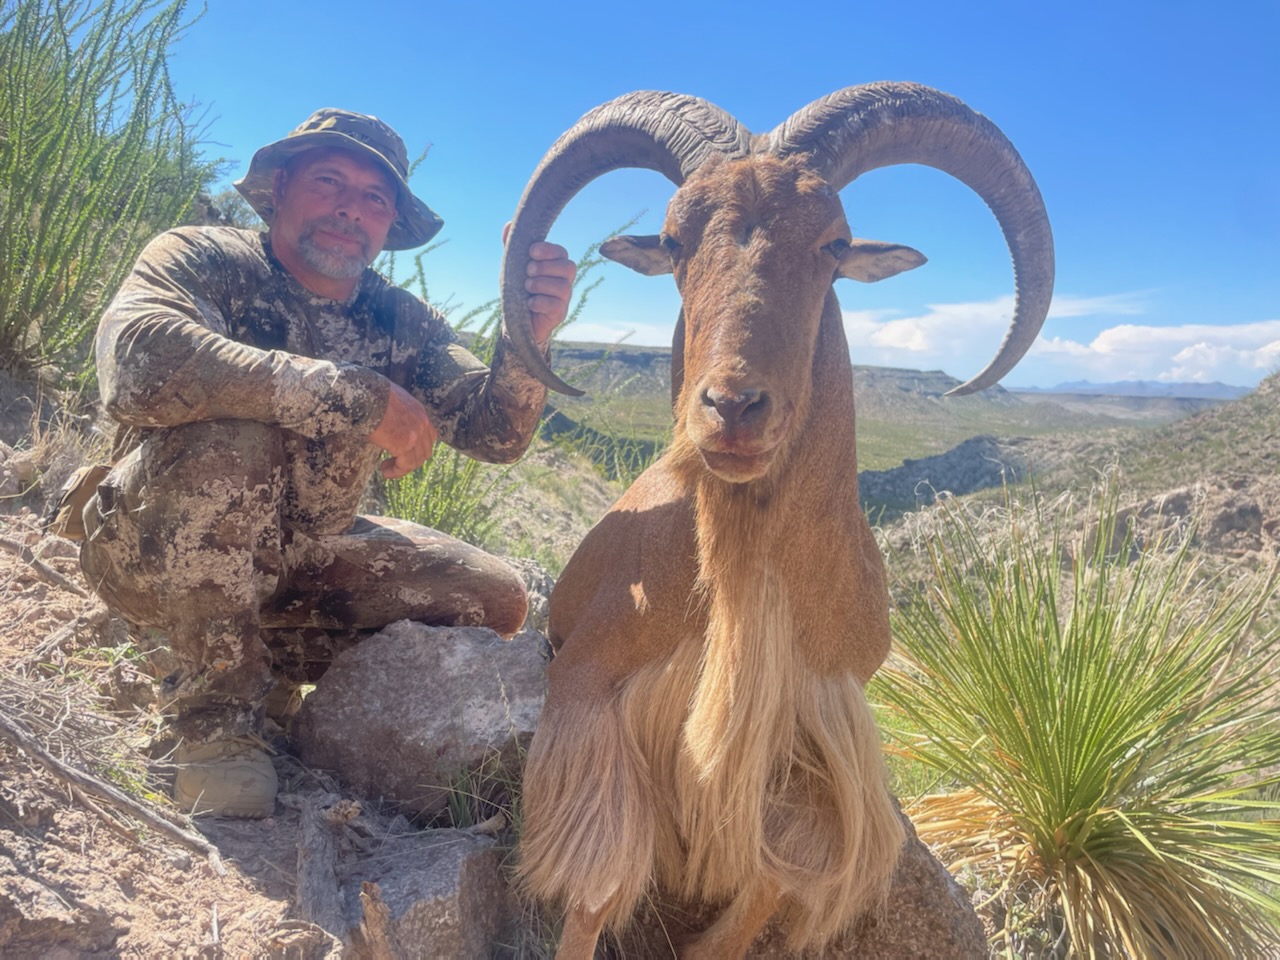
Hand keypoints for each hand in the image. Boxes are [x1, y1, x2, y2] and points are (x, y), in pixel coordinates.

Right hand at [368, 382, 437, 478]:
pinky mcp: (405, 444)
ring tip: (386, 470)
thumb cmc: (371, 395)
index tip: (405, 453)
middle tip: (395, 464)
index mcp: (419, 411)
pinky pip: (405, 464)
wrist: (366, 395)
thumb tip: (389, 423)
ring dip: (402, 468)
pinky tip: (385, 471)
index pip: (429, 436)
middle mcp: (422, 422)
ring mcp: (415, 434)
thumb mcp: (391, 401)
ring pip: (416, 460)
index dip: (419, 448)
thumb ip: (397, 413)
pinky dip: (397, 471)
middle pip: (424, 451)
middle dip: (411, 461)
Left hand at [503, 225, 575, 346]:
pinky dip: (540, 302)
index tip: (531, 251)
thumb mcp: (513, 267)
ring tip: (526, 286)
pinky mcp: (559, 314)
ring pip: (563, 287)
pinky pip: (556, 306)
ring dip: (541, 284)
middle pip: (569, 267)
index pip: (561, 252)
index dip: (548, 250)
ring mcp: (563, 298)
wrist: (516, 319)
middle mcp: (564, 281)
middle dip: (546, 266)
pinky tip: (529, 303)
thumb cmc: (518, 289)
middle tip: (528, 271)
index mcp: (555, 266)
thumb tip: (509, 225)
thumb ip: (513, 246)